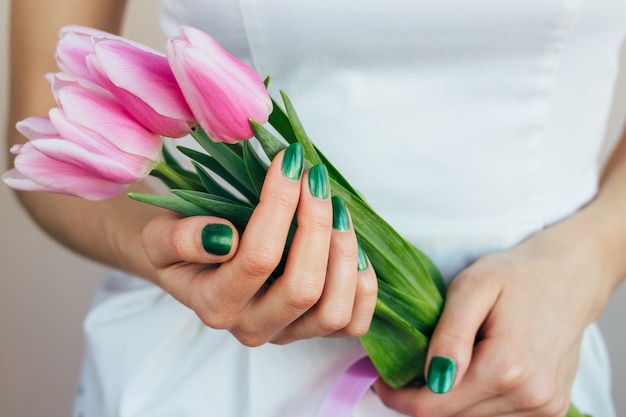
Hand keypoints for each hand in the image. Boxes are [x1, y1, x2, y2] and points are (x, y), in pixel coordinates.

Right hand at [141, 145, 377, 345]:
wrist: (195, 267)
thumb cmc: (181, 246)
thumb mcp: (161, 237)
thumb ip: (180, 239)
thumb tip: (224, 238)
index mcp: (215, 305)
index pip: (257, 257)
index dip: (279, 205)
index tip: (288, 161)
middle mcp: (254, 328)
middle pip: (303, 288)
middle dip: (317, 223)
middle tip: (315, 178)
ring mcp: (289, 333)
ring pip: (334, 310)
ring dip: (344, 252)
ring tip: (336, 208)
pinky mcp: (315, 332)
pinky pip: (354, 323)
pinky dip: (363, 284)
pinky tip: (348, 243)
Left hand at [374, 221, 608, 415]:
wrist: (569, 278)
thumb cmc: (517, 276)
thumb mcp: (473, 288)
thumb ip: (451, 334)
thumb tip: (433, 378)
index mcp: (506, 367)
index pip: (435, 407)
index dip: (399, 399)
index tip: (382, 382)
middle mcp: (529, 396)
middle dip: (422, 398)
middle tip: (407, 370)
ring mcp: (543, 407)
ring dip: (450, 400)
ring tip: (444, 365)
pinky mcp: (550, 409)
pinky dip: (475, 401)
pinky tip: (473, 372)